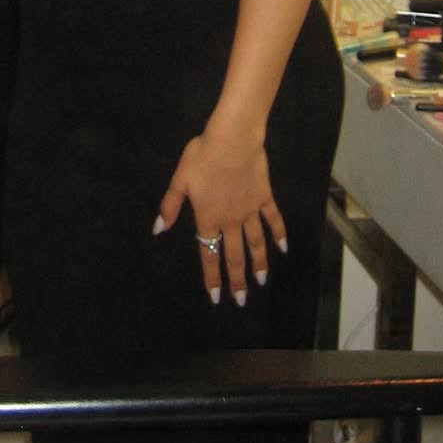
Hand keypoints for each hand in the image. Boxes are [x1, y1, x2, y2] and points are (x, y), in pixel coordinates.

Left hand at [154, 126, 286, 305]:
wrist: (233, 141)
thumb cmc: (202, 157)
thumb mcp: (180, 180)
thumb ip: (170, 206)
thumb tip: (158, 229)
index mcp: (208, 218)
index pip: (209, 254)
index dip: (212, 277)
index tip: (216, 297)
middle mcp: (231, 220)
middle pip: (234, 255)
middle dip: (237, 280)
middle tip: (241, 301)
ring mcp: (250, 210)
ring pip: (255, 243)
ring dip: (258, 264)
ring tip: (261, 281)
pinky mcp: (264, 197)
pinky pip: (273, 219)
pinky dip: (278, 234)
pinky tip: (283, 248)